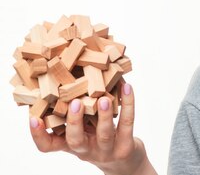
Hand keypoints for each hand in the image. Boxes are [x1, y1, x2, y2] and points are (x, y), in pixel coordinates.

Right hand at [29, 83, 155, 174]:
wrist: (126, 162)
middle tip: (75, 103)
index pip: (49, 145)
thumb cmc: (99, 138)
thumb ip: (75, 113)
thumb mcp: (84, 130)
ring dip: (103, 115)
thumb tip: (68, 76)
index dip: (39, 135)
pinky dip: (128, 104)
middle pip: (76, 140)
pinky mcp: (126, 146)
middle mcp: (87, 149)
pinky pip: (127, 124)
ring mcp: (107, 149)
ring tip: (103, 98)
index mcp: (72, 144)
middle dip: (74, 121)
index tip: (33, 118)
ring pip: (104, 133)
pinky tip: (127, 87)